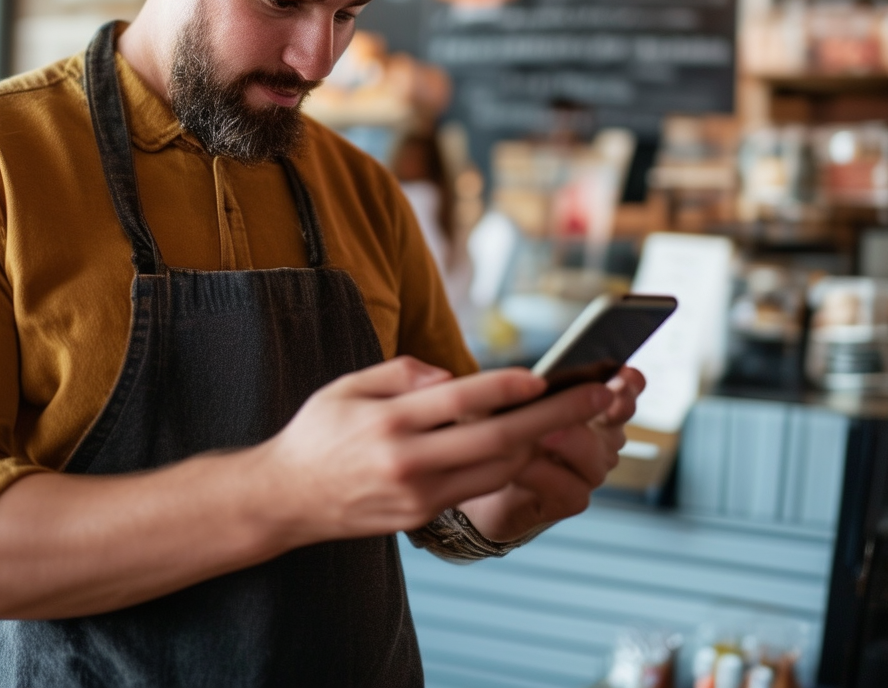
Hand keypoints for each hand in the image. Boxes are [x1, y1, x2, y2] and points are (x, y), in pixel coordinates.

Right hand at [261, 356, 614, 546]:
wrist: (288, 498)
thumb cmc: (319, 431)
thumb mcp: (349, 384)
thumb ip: (403, 372)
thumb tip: (453, 376)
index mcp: (388, 422)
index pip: (459, 401)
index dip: (505, 388)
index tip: (543, 377)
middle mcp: (408, 461)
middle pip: (498, 439)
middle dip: (556, 417)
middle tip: (599, 396)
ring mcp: (420, 495)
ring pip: (499, 468)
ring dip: (543, 441)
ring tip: (578, 415)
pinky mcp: (424, 515)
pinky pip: (481, 485)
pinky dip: (511, 461)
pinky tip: (532, 439)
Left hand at [456, 366, 645, 542]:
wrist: (485, 478)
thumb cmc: (505, 432)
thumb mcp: (518, 403)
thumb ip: (539, 392)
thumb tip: (539, 380)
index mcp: (594, 412)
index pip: (620, 396)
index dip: (629, 386)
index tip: (628, 374)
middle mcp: (600, 442)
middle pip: (614, 423)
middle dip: (610, 407)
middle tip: (600, 395)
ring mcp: (589, 472)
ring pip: (592, 454)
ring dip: (567, 440)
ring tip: (542, 432)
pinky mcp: (572, 500)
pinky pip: (567, 486)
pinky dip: (542, 474)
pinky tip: (520, 466)